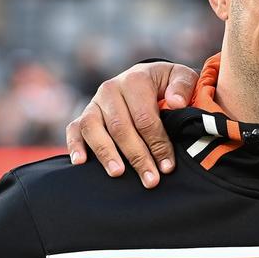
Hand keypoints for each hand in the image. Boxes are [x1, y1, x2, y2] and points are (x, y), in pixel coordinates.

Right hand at [65, 62, 199, 187]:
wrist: (147, 78)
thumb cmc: (168, 84)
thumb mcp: (182, 78)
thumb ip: (183, 86)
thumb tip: (176, 103)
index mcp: (136, 79)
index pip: (145, 118)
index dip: (157, 144)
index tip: (167, 166)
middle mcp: (111, 89)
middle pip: (121, 127)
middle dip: (137, 156)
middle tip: (150, 180)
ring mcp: (95, 102)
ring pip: (94, 128)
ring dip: (106, 153)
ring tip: (118, 173)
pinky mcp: (85, 114)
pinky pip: (74, 129)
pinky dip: (75, 145)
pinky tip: (81, 162)